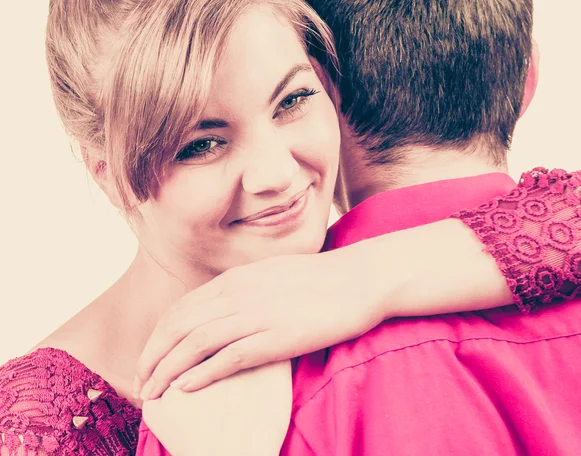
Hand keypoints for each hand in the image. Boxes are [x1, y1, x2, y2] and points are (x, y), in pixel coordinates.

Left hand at [134, 249, 383, 399]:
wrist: (356, 280)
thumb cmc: (319, 278)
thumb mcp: (272, 272)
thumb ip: (245, 286)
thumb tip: (225, 300)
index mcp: (237, 280)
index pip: (183, 307)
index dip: (160, 334)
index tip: (151, 354)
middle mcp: (239, 294)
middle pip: (180, 325)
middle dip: (154, 354)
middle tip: (141, 378)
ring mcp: (256, 315)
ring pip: (196, 343)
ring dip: (168, 369)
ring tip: (153, 390)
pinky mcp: (275, 337)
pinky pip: (228, 358)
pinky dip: (201, 374)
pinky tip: (187, 388)